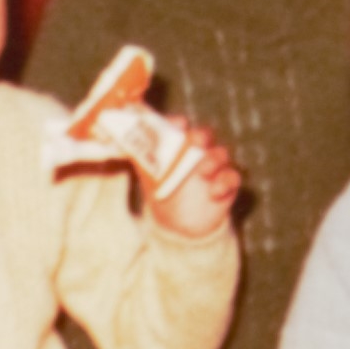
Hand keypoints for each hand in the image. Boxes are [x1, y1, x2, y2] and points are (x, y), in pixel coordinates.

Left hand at [143, 122, 242, 239]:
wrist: (178, 224)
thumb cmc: (163, 193)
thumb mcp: (148, 174)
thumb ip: (138, 155)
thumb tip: (117, 139)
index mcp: (178, 145)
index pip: (179, 126)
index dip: (177, 123)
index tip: (175, 125)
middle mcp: (197, 151)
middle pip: (204, 134)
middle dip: (200, 137)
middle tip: (194, 143)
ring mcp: (214, 167)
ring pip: (221, 153)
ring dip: (214, 159)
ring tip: (203, 172)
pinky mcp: (226, 183)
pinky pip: (232, 177)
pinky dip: (225, 182)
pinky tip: (214, 192)